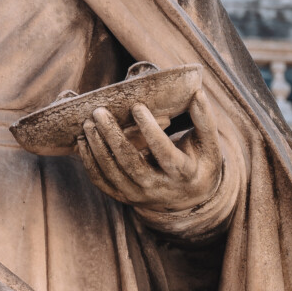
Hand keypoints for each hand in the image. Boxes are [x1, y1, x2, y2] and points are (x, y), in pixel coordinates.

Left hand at [76, 93, 223, 217]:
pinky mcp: (124, 197)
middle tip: (99, 112)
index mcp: (183, 174)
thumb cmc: (199, 163)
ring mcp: (139, 195)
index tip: (136, 106)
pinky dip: (89, 162)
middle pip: (131, 164)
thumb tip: (197, 92)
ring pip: (113, 173)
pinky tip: (83, 140)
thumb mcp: (208, 144)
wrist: (190, 198)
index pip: (165, 153)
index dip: (151, 130)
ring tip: (88, 123)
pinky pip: (101, 182)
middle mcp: (159, 188)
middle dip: (113, 137)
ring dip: (97, 147)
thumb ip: (204, 119)